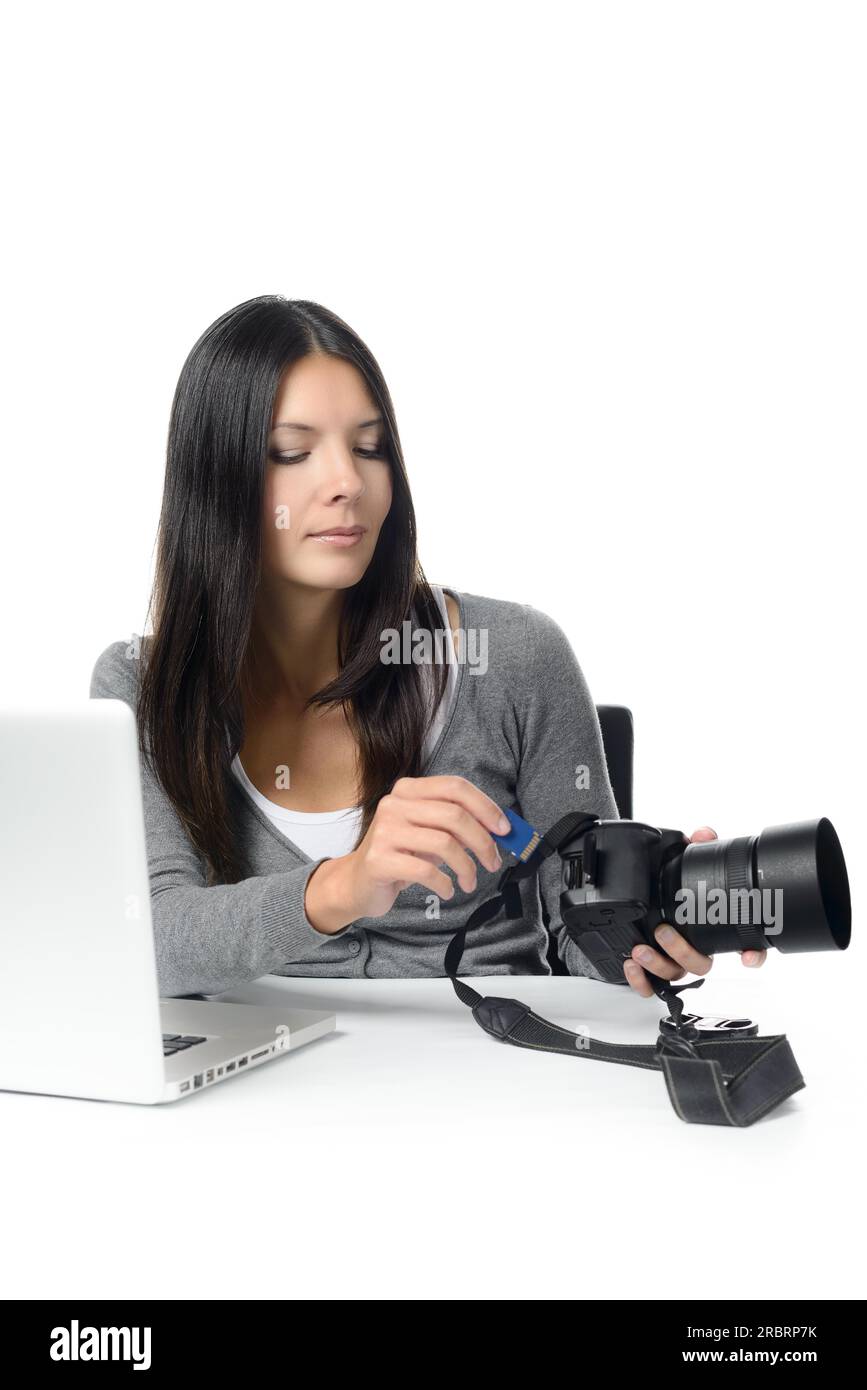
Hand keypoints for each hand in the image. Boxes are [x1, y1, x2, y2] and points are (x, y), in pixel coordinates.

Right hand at [305, 775, 507, 931]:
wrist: (357, 883)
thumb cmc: (401, 855)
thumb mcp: (429, 833)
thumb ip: (457, 826)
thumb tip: (500, 830)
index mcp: (409, 790)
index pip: (456, 787)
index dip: (486, 807)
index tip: (504, 830)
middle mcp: (394, 804)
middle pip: (454, 815)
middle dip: (483, 841)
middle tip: (493, 862)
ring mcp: (384, 831)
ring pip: (444, 844)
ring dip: (467, 867)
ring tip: (470, 881)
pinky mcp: (379, 860)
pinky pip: (426, 871)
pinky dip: (445, 884)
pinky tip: (448, 890)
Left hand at [622, 824, 767, 996]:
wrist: (640, 908)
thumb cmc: (674, 892)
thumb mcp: (685, 866)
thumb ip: (697, 849)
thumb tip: (703, 834)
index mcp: (712, 929)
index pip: (743, 946)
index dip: (752, 954)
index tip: (748, 957)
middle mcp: (696, 949)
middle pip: (702, 965)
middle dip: (684, 952)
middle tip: (665, 932)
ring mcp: (674, 963)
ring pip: (675, 976)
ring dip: (658, 964)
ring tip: (641, 949)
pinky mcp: (652, 971)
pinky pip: (650, 985)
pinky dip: (641, 981)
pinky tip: (630, 966)